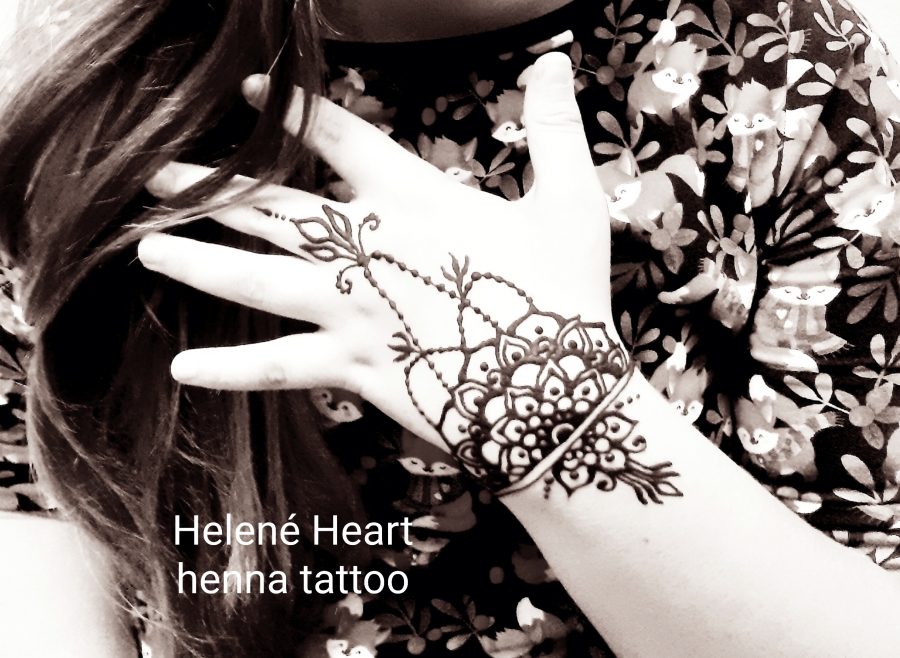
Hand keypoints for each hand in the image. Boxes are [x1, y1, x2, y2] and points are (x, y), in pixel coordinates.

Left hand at [139, 53, 626, 492]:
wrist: (559, 392)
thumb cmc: (565, 295)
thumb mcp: (571, 201)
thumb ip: (554, 129)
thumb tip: (555, 60)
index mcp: (416, 199)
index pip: (339, 137)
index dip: (291, 110)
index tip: (252, 91)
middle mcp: (370, 249)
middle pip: (273, 208)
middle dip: (211, 187)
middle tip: (153, 170)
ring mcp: (354, 310)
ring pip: (257, 281)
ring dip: (199, 262)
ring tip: (146, 248)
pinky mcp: (354, 367)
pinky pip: (280, 367)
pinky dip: (230, 371)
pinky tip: (180, 371)